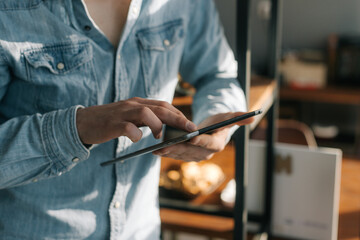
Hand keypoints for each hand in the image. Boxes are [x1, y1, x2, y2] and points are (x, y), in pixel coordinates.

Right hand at [76, 97, 196, 144]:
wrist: (82, 123)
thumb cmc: (109, 122)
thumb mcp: (129, 116)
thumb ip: (145, 119)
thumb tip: (164, 128)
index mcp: (138, 103)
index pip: (163, 105)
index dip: (178, 114)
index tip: (190, 125)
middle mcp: (132, 105)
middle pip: (160, 108)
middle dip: (178, 119)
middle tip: (190, 130)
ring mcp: (122, 113)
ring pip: (146, 113)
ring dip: (158, 126)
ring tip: (160, 137)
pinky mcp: (112, 124)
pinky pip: (128, 127)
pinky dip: (136, 134)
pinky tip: (136, 141)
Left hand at [153, 112, 253, 160]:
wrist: (210, 131)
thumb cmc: (218, 123)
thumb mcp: (228, 118)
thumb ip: (238, 118)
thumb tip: (252, 117)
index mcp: (216, 144)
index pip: (208, 143)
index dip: (200, 140)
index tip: (191, 137)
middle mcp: (206, 154)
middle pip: (191, 151)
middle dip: (178, 148)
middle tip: (165, 145)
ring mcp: (195, 157)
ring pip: (181, 155)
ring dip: (169, 152)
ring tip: (156, 148)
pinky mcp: (186, 157)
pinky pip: (175, 155)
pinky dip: (166, 153)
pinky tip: (155, 150)